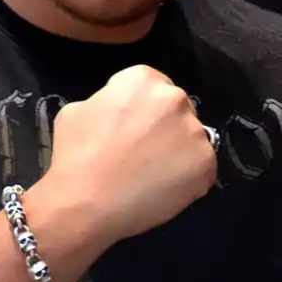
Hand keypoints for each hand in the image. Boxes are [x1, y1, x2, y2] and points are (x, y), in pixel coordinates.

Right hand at [32, 65, 217, 253]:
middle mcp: (175, 98)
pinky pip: (203, 168)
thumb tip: (118, 110)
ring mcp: (195, 131)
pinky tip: (164, 191)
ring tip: (152, 176)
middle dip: (164, 128)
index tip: (131, 130)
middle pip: (176, 110)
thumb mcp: (76, 111)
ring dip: (178, 153)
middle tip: (143, 154)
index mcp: (143, 79)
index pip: (152, 87)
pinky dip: (189, 180)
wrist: (84, 202)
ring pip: (191, 139)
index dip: (141, 111)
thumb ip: (105, 101)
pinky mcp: (207, 163)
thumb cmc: (75, 156)